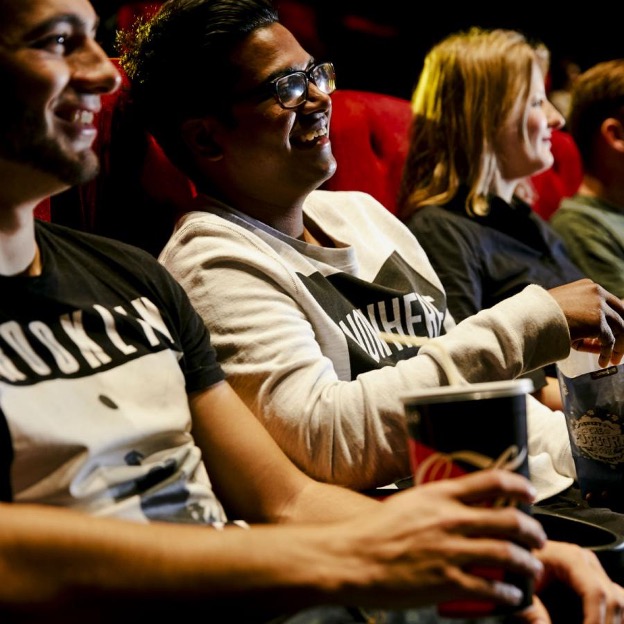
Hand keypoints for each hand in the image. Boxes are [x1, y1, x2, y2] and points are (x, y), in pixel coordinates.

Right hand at [338, 469, 545, 609]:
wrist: (353, 557)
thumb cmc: (375, 530)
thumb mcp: (408, 502)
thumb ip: (436, 503)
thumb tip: (459, 505)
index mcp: (439, 495)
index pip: (492, 481)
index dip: (519, 485)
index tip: (530, 492)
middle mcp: (450, 519)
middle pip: (509, 520)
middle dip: (533, 530)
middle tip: (538, 537)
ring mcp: (450, 551)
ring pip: (507, 554)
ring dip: (527, 563)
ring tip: (532, 567)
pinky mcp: (447, 582)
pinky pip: (490, 588)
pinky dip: (508, 593)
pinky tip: (511, 596)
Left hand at [524, 540, 623, 623]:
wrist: (514, 555)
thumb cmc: (517, 567)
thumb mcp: (520, 587)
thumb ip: (531, 610)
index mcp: (570, 557)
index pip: (596, 592)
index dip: (595, 620)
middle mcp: (587, 560)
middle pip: (613, 599)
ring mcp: (594, 569)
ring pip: (619, 601)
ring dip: (613, 622)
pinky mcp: (596, 579)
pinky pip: (617, 599)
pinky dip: (614, 617)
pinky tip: (600, 623)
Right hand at [548, 279, 623, 367]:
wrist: (531, 317)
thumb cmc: (540, 315)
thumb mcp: (562, 311)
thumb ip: (580, 318)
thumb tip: (596, 341)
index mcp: (588, 287)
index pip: (611, 304)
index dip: (613, 322)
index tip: (613, 336)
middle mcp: (597, 293)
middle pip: (622, 315)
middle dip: (622, 333)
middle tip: (618, 349)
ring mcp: (599, 307)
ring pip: (620, 329)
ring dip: (618, 346)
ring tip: (613, 360)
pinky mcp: (598, 322)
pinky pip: (609, 341)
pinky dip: (607, 353)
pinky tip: (602, 363)